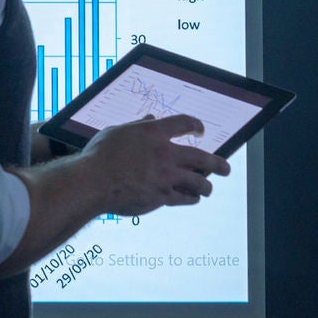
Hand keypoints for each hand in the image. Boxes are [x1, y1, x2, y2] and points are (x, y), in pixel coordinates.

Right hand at [80, 115, 231, 216]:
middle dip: (218, 164)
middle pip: (203, 157)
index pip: (184, 123)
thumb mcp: (116, 132)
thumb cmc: (99, 156)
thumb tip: (150, 119)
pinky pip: (185, 198)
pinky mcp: (162, 197)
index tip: (201, 129)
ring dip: (206, 185)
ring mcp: (166, 177)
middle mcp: (165, 154)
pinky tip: (192, 198)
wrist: (92, 183)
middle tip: (225, 168)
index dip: (195, 125)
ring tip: (208, 188)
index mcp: (153, 132)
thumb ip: (137, 126)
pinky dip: (191, 198)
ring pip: (199, 182)